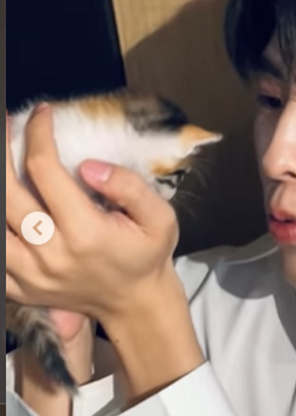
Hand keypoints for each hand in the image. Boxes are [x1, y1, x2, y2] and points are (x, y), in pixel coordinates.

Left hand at [6, 103, 180, 325]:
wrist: (137, 302)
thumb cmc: (148, 254)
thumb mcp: (160, 217)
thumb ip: (130, 187)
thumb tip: (88, 166)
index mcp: (85, 233)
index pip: (45, 170)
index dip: (38, 133)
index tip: (42, 113)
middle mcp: (51, 254)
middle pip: (7, 192)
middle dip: (3, 149)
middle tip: (9, 125)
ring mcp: (31, 275)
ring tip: (4, 160)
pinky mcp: (22, 287)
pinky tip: (8, 207)